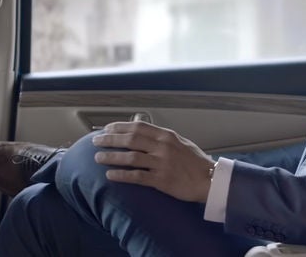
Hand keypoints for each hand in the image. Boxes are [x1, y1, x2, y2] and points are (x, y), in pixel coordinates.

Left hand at [92, 121, 214, 202]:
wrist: (210, 180)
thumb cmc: (195, 162)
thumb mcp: (181, 142)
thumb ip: (162, 137)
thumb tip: (143, 128)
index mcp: (167, 136)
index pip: (138, 127)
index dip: (120, 126)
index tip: (106, 128)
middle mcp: (163, 147)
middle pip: (130, 139)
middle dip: (110, 139)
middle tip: (95, 141)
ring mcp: (162, 163)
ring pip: (130, 157)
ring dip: (111, 157)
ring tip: (97, 158)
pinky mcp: (161, 180)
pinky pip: (137, 176)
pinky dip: (121, 175)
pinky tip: (110, 175)